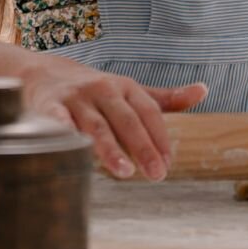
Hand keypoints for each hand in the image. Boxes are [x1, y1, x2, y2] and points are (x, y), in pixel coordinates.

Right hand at [23, 59, 207, 179]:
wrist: (44, 74)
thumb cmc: (95, 91)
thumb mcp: (130, 91)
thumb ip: (165, 98)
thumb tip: (203, 90)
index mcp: (125, 87)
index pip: (148, 112)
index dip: (159, 137)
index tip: (168, 163)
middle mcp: (102, 90)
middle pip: (126, 120)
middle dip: (142, 147)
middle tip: (156, 174)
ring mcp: (76, 98)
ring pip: (95, 125)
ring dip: (109, 148)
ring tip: (124, 171)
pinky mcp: (49, 105)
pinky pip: (57, 120)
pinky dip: (64, 132)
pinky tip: (72, 147)